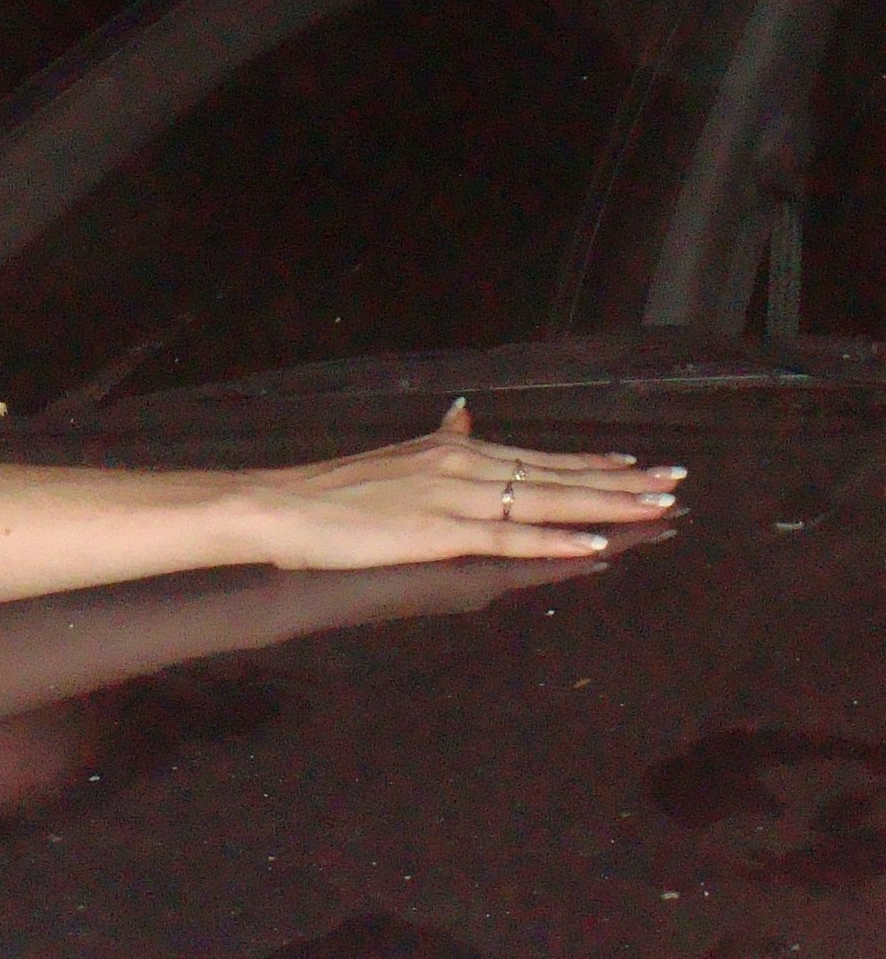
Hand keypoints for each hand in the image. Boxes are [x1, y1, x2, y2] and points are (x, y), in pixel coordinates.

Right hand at [256, 398, 682, 568]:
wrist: (283, 505)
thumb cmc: (332, 491)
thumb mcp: (395, 456)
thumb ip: (438, 438)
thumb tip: (462, 415)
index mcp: (455, 450)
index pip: (540, 457)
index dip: (594, 465)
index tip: (640, 466)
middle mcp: (464, 465)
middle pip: (557, 475)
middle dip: (621, 482)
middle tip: (675, 484)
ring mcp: (453, 499)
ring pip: (545, 500)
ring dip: (606, 506)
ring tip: (656, 510)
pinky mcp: (437, 532)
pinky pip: (507, 536)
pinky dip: (553, 539)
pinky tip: (592, 543)